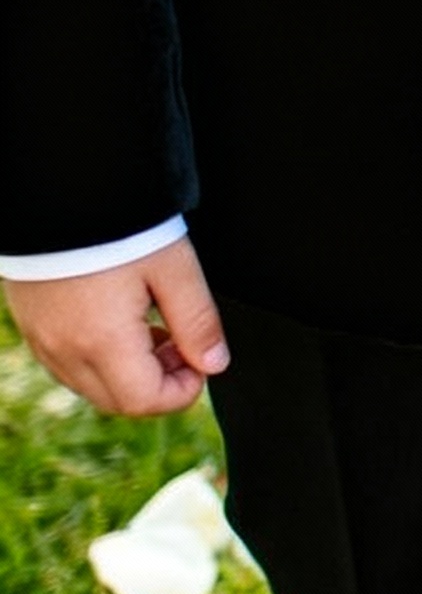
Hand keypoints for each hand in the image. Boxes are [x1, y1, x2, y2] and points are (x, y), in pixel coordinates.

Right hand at [4, 239, 229, 417]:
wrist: (62, 192)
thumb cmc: (120, 226)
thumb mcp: (174, 267)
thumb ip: (197, 321)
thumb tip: (215, 364)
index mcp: (102, 342)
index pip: (144, 402)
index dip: (183, 391)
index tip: (203, 360)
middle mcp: (64, 352)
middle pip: (118, 401)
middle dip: (160, 383)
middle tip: (183, 342)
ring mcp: (43, 342)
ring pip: (92, 386)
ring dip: (131, 372)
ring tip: (157, 324)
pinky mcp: (34, 327)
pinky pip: (69, 364)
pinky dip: (103, 358)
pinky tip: (124, 319)